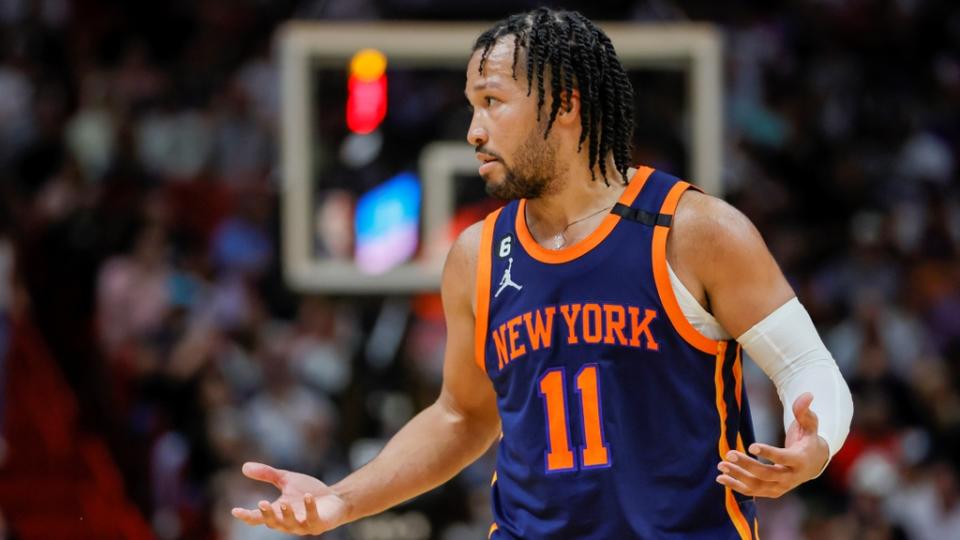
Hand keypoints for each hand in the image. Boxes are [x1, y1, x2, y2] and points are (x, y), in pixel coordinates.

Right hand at [231, 462, 349, 534]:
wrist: (334, 498)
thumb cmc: (308, 491)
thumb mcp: (286, 480)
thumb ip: (267, 474)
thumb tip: (244, 467)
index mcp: (278, 512)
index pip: (258, 518)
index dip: (247, 516)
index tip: (235, 511)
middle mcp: (288, 522)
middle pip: (273, 523)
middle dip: (267, 515)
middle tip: (261, 503)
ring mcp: (303, 525)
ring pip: (291, 524)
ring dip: (286, 514)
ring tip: (283, 503)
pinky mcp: (318, 524)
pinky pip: (312, 518)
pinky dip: (309, 508)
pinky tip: (308, 496)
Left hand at [715, 392, 828, 497]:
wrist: (814, 463)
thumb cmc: (808, 439)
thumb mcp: (809, 424)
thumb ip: (804, 411)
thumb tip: (807, 394)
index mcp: (800, 460)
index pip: (784, 458)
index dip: (768, 453)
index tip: (751, 446)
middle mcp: (791, 477)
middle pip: (767, 474)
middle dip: (747, 465)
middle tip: (729, 453)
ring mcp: (781, 487)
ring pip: (758, 485)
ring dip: (738, 476)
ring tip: (721, 465)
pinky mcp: (772, 491)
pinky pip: (753, 491)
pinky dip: (736, 486)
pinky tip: (720, 478)